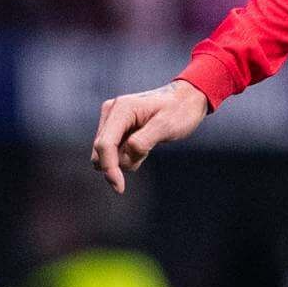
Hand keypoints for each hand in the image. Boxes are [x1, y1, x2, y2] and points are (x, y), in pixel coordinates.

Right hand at [90, 79, 209, 192]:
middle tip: (146, 153)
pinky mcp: (116, 128)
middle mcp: (111, 112)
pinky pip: (115, 151)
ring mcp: (112, 120)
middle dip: (120, 163)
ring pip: (107, 154)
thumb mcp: (166, 126)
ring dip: (127, 159)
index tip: (119, 187)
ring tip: (149, 144)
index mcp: (121, 109)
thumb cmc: (180, 111)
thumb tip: (124, 155)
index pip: (104, 145)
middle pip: (100, 152)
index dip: (109, 168)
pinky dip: (129, 155)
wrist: (186, 99)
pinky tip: (146, 144)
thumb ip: (143, 141)